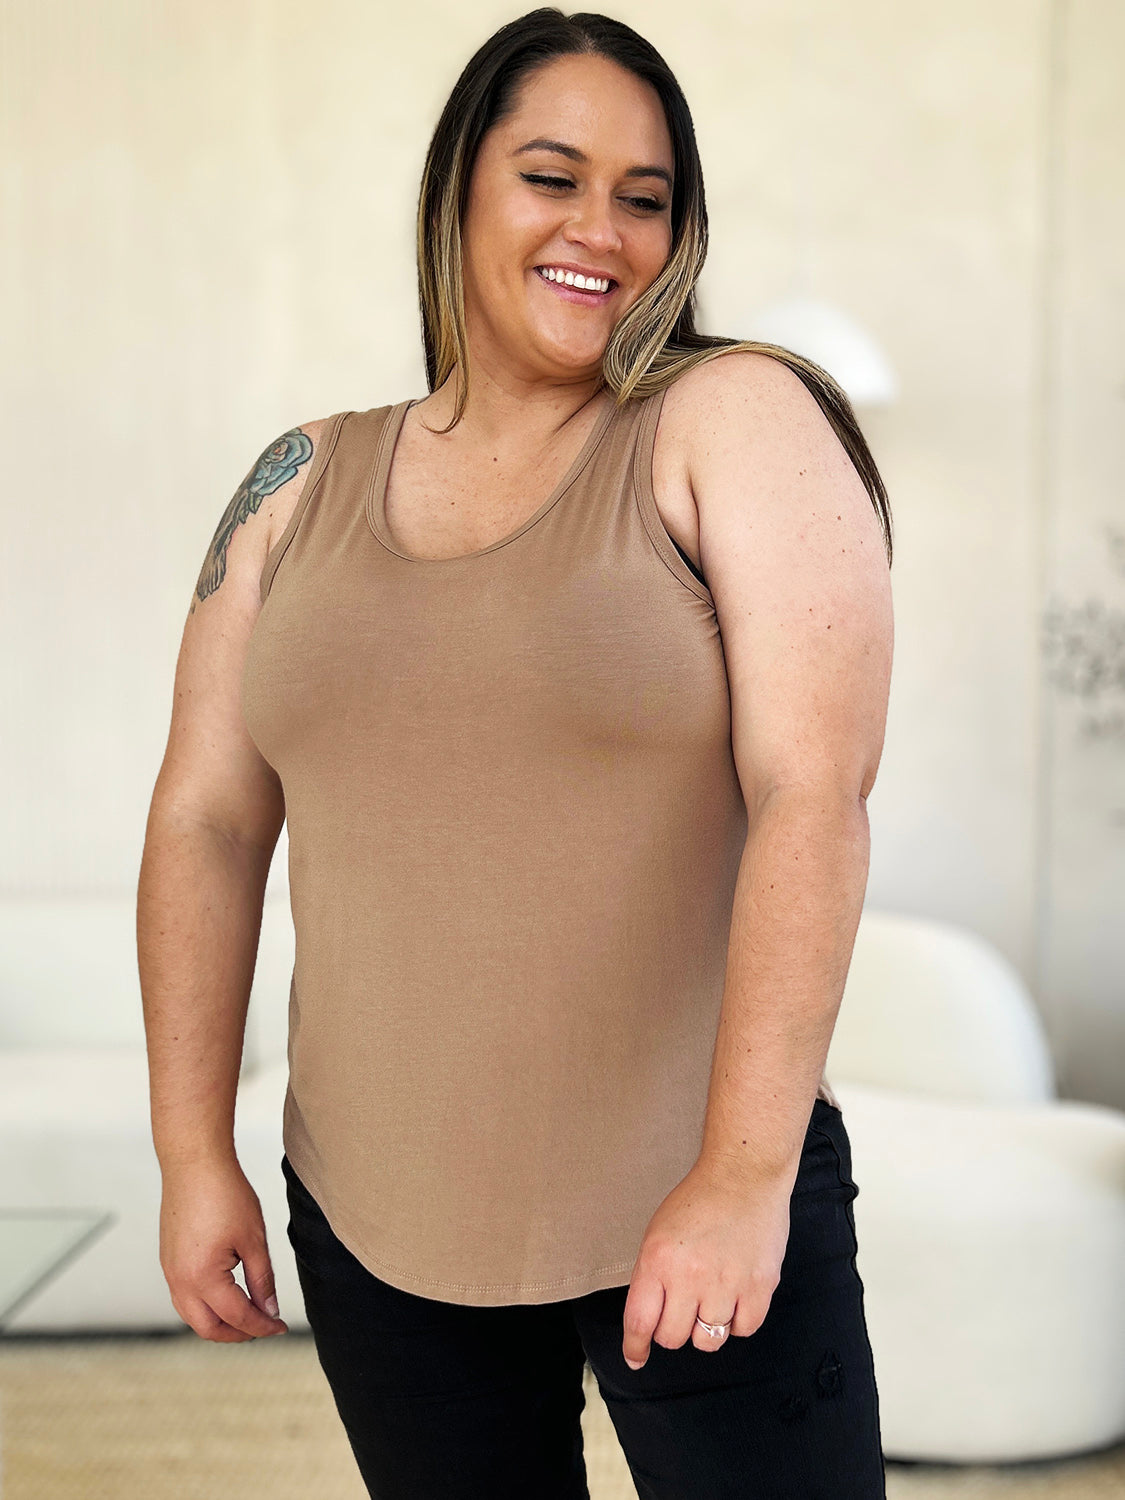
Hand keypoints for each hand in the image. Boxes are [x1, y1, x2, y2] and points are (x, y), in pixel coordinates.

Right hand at [159, 1156, 288, 1341]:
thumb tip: (269, 1310)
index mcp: (202, 1278)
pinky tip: (226, 1295)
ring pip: (192, 1316)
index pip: (237, 1317)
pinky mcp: (167, 1260)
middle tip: (264, 1326)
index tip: (281, 1326)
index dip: (262, 1326)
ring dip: (219, 1322)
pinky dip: (205, 1306)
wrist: (194, 1164)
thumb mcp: (253, 1239)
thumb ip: (262, 1280)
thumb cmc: (225, 1194)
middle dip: (238, 1333)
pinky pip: (184, 1297)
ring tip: (248, 1314)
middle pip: (208, 1328)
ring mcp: (169, 1271)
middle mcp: (179, 1281)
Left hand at [621, 1155, 795, 1370]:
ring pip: (708, 1341)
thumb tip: (647, 1322)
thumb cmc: (699, 1201)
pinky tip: (735, 1297)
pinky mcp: (759, 1286)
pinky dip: (737, 1322)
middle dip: (673, 1330)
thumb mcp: (658, 1233)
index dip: (635, 1347)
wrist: (743, 1175)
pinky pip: (743, 1330)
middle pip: (672, 1337)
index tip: (635, 1357)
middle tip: (683, 1309)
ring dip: (706, 1328)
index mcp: (658, 1260)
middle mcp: (690, 1275)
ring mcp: (726, 1283)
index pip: (640, 1322)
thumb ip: (651, 1277)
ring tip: (711, 1298)